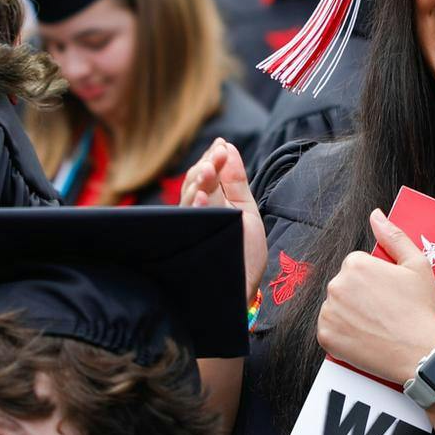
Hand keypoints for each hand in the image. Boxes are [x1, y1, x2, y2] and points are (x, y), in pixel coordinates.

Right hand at [181, 139, 264, 302]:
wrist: (241, 291)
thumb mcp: (245, 210)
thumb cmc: (243, 255)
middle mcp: (197, 213)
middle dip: (207, 166)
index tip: (222, 144)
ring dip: (199, 183)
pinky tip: (202, 198)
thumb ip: (236, 180)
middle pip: (196, 183)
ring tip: (209, 169)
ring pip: (189, 199)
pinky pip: (188, 223)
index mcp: (209, 203)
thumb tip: (228, 146)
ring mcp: (191, 228)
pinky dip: (195, 209)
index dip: (212, 157)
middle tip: (218, 154)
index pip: (205, 174)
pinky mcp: (188, 245)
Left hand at [316, 209, 434, 382]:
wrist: (423, 354)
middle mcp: (336, 285)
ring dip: (349, 314)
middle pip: (344, 286)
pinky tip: (364, 337)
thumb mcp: (417, 265)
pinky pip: (329, 330)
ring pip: (335, 307)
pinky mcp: (326, 337)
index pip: (356, 266)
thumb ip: (393, 236)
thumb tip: (375, 215)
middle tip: (385, 312)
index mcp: (355, 264)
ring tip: (375, 326)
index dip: (374, 281)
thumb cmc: (422, 310)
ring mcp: (329, 312)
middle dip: (360, 296)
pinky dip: (342, 334)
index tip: (389, 295)